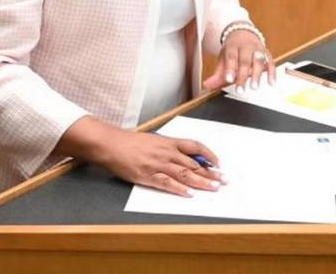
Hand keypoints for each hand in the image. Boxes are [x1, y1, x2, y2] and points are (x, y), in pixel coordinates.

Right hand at [60, 117, 224, 196]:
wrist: (111, 144)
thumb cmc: (131, 142)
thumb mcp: (154, 141)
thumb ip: (170, 148)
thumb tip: (186, 157)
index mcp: (169, 142)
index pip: (196, 146)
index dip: (210, 155)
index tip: (219, 163)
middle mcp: (166, 152)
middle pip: (194, 163)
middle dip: (211, 173)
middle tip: (223, 180)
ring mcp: (158, 164)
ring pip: (184, 173)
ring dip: (201, 182)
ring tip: (213, 188)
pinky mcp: (147, 175)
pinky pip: (167, 183)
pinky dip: (179, 188)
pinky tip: (189, 193)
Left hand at [203, 29, 274, 91]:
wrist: (243, 32)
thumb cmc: (232, 49)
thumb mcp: (223, 59)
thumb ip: (217, 74)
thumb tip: (207, 86)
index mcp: (232, 46)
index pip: (231, 57)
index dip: (230, 68)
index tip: (229, 79)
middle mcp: (246, 46)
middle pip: (245, 61)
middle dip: (243, 76)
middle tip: (241, 89)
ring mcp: (257, 49)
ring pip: (259, 60)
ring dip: (257, 74)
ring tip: (255, 87)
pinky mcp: (267, 52)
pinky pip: (271, 62)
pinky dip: (271, 72)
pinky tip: (271, 82)